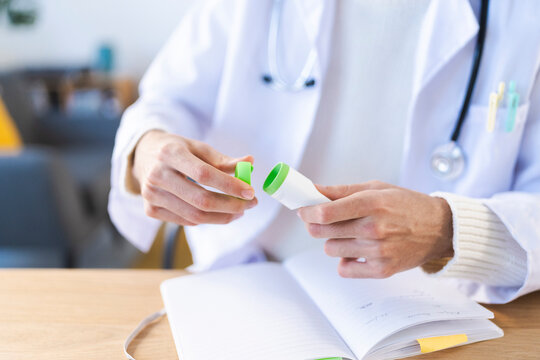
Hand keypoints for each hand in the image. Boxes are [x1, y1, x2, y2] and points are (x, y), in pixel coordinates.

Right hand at [132, 130, 257, 225]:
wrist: (143, 155)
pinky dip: (207, 219)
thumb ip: (222, 159)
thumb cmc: (177, 150)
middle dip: (231, 205)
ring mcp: (151, 195)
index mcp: (170, 153)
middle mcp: (157, 175)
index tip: (250, 191)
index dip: (229, 185)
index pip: (204, 174)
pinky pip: (186, 221)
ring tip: (239, 210)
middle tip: (250, 203)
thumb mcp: (197, 147)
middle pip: (200, 200)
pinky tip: (220, 213)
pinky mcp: (150, 210)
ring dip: (222, 216)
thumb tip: (250, 163)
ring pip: (195, 216)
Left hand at [297, 181, 452, 278]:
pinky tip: (356, 250)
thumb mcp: (376, 188)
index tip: (303, 210)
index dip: (307, 211)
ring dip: (333, 241)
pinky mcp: (382, 270)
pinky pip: (344, 269)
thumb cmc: (405, 204)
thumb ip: (341, 191)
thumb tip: (312, 190)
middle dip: (315, 224)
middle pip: (322, 232)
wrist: (439, 229)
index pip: (326, 213)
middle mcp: (374, 228)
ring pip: (330, 249)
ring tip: (349, 233)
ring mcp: (378, 251)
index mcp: (372, 203)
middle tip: (323, 220)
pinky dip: (345, 260)